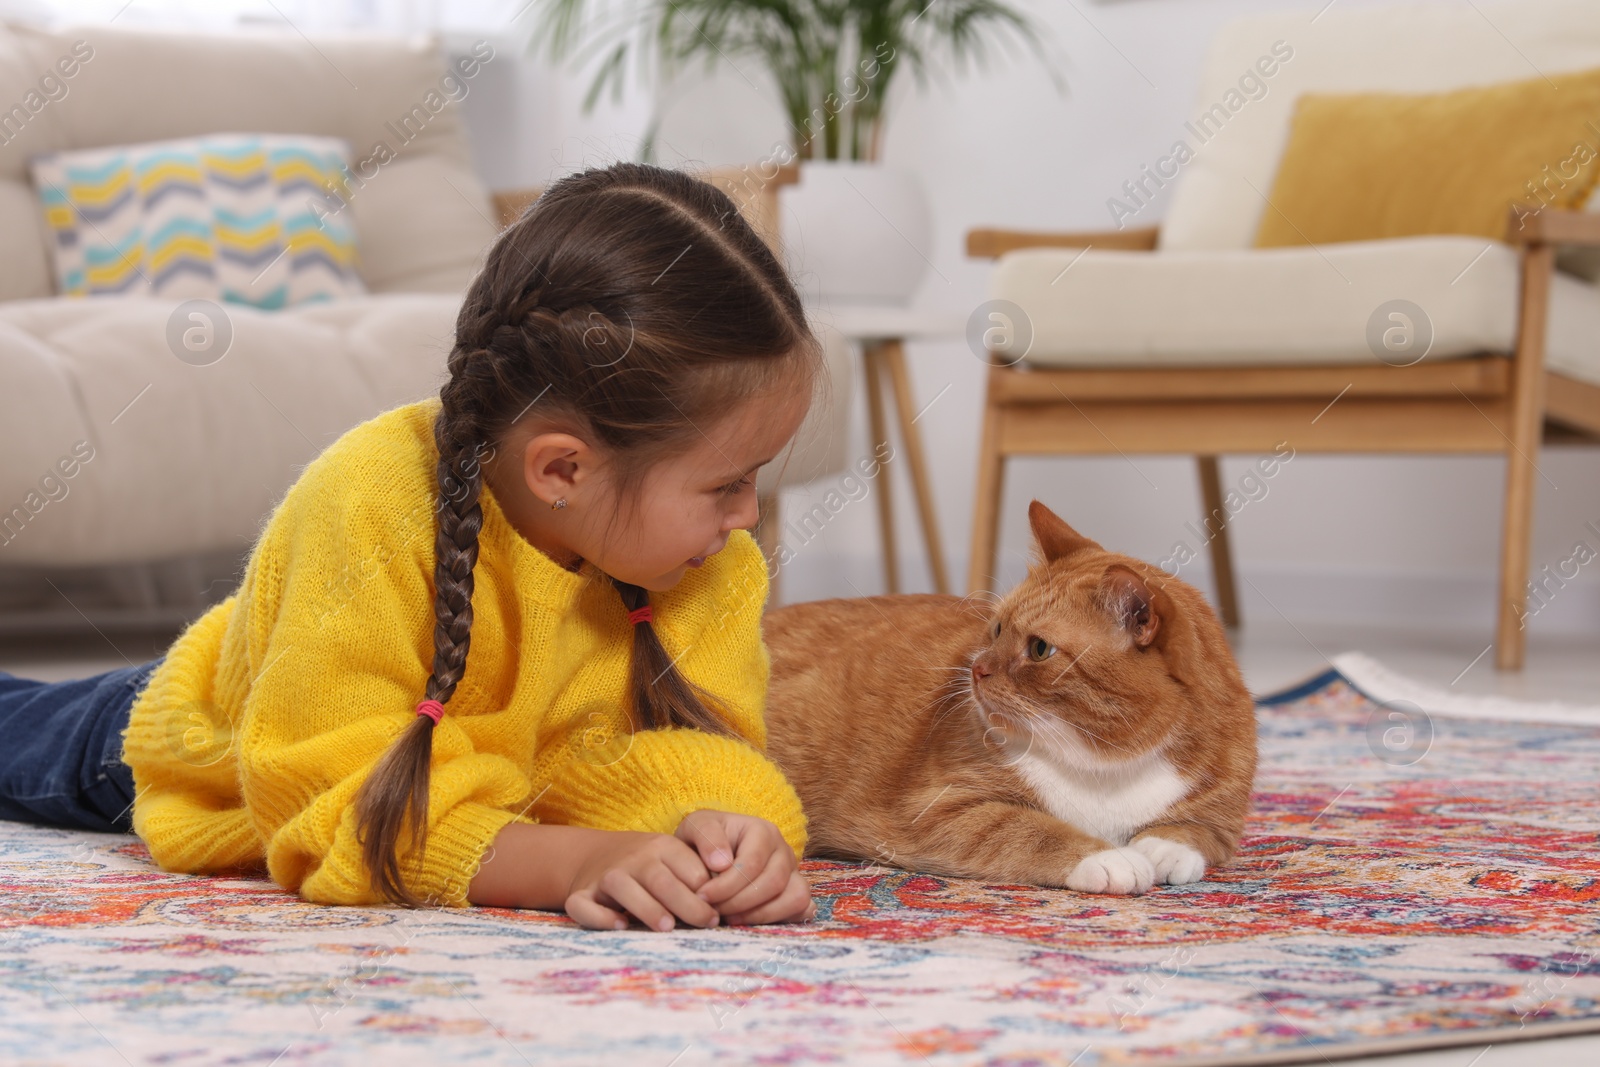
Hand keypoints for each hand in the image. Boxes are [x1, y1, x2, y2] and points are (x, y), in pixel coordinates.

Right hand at [562, 829, 722, 931]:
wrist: (596, 856)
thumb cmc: (650, 866)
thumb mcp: (674, 860)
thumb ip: (697, 875)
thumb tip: (728, 902)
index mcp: (661, 846)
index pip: (688, 867)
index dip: (706, 890)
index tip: (719, 911)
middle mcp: (634, 858)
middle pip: (659, 879)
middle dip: (685, 903)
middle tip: (706, 923)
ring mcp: (605, 875)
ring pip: (622, 887)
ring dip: (646, 907)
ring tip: (668, 927)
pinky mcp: (580, 894)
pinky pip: (584, 905)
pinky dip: (600, 916)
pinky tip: (620, 925)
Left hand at [674, 809, 816, 925]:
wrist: (715, 848)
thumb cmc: (706, 838)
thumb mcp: (697, 825)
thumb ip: (706, 837)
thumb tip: (721, 863)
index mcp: (763, 831)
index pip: (752, 863)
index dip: (726, 885)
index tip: (702, 895)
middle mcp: (784, 850)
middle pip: (774, 882)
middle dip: (740, 902)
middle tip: (714, 909)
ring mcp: (794, 872)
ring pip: (794, 897)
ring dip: (760, 914)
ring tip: (730, 918)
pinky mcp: (795, 891)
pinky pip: (802, 908)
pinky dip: (782, 918)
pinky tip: (753, 921)